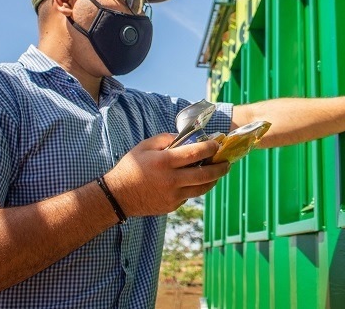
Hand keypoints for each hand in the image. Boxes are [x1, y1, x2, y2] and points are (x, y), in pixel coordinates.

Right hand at [102, 133, 228, 216]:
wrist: (118, 196)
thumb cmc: (130, 167)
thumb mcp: (144, 146)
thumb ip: (165, 139)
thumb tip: (185, 138)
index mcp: (164, 162)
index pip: (195, 153)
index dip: (210, 148)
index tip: (217, 144)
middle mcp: (171, 180)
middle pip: (205, 175)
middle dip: (220, 168)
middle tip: (227, 162)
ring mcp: (173, 195)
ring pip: (201, 189)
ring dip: (213, 180)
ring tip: (218, 173)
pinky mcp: (172, 206)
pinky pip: (189, 196)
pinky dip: (195, 188)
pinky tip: (196, 181)